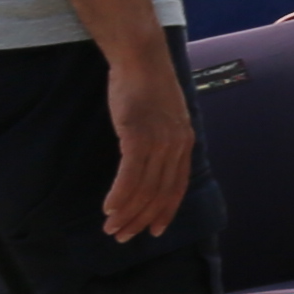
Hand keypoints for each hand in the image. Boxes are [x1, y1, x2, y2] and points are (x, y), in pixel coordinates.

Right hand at [102, 50, 196, 244]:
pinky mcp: (138, 134)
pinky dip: (120, 194)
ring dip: (126, 212)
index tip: (153, 231)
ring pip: (143, 188)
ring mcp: (158, 140)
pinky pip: (130, 174)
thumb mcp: (165, 117)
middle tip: (121, 235)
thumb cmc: (147, 86)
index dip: (165, 212)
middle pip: (159, 194)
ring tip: (111, 227)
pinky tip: (109, 207)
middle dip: (140, 219)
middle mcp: (176, 145)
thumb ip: (163, 141)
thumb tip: (152, 165)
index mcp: (185, 143)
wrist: (141, 58)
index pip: (177, 188)